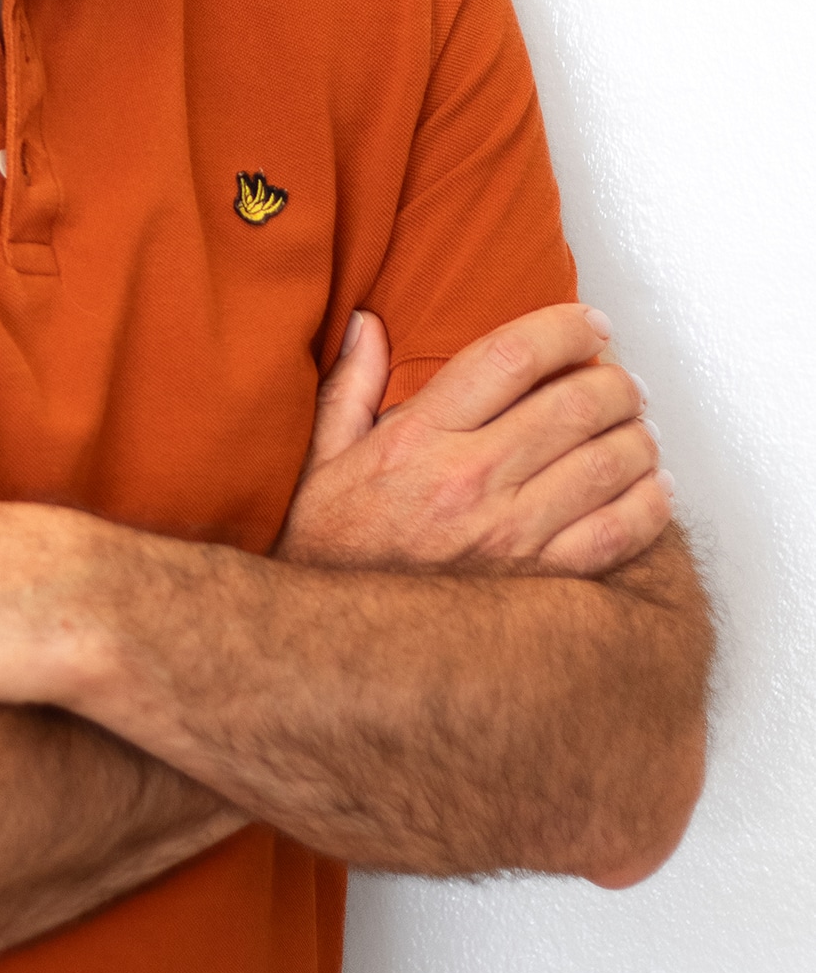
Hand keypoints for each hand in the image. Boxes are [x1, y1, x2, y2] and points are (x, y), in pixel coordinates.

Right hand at [276, 303, 671, 575]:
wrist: (331, 649)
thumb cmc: (325, 553)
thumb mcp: (320, 461)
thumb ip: (348, 387)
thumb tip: (366, 325)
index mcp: (419, 439)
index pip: (512, 355)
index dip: (565, 328)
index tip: (588, 323)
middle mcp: (470, 482)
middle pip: (577, 403)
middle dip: (615, 379)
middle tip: (621, 379)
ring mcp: (510, 536)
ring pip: (609, 463)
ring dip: (638, 436)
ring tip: (636, 428)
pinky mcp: (539, 585)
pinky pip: (619, 535)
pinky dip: (649, 504)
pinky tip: (651, 488)